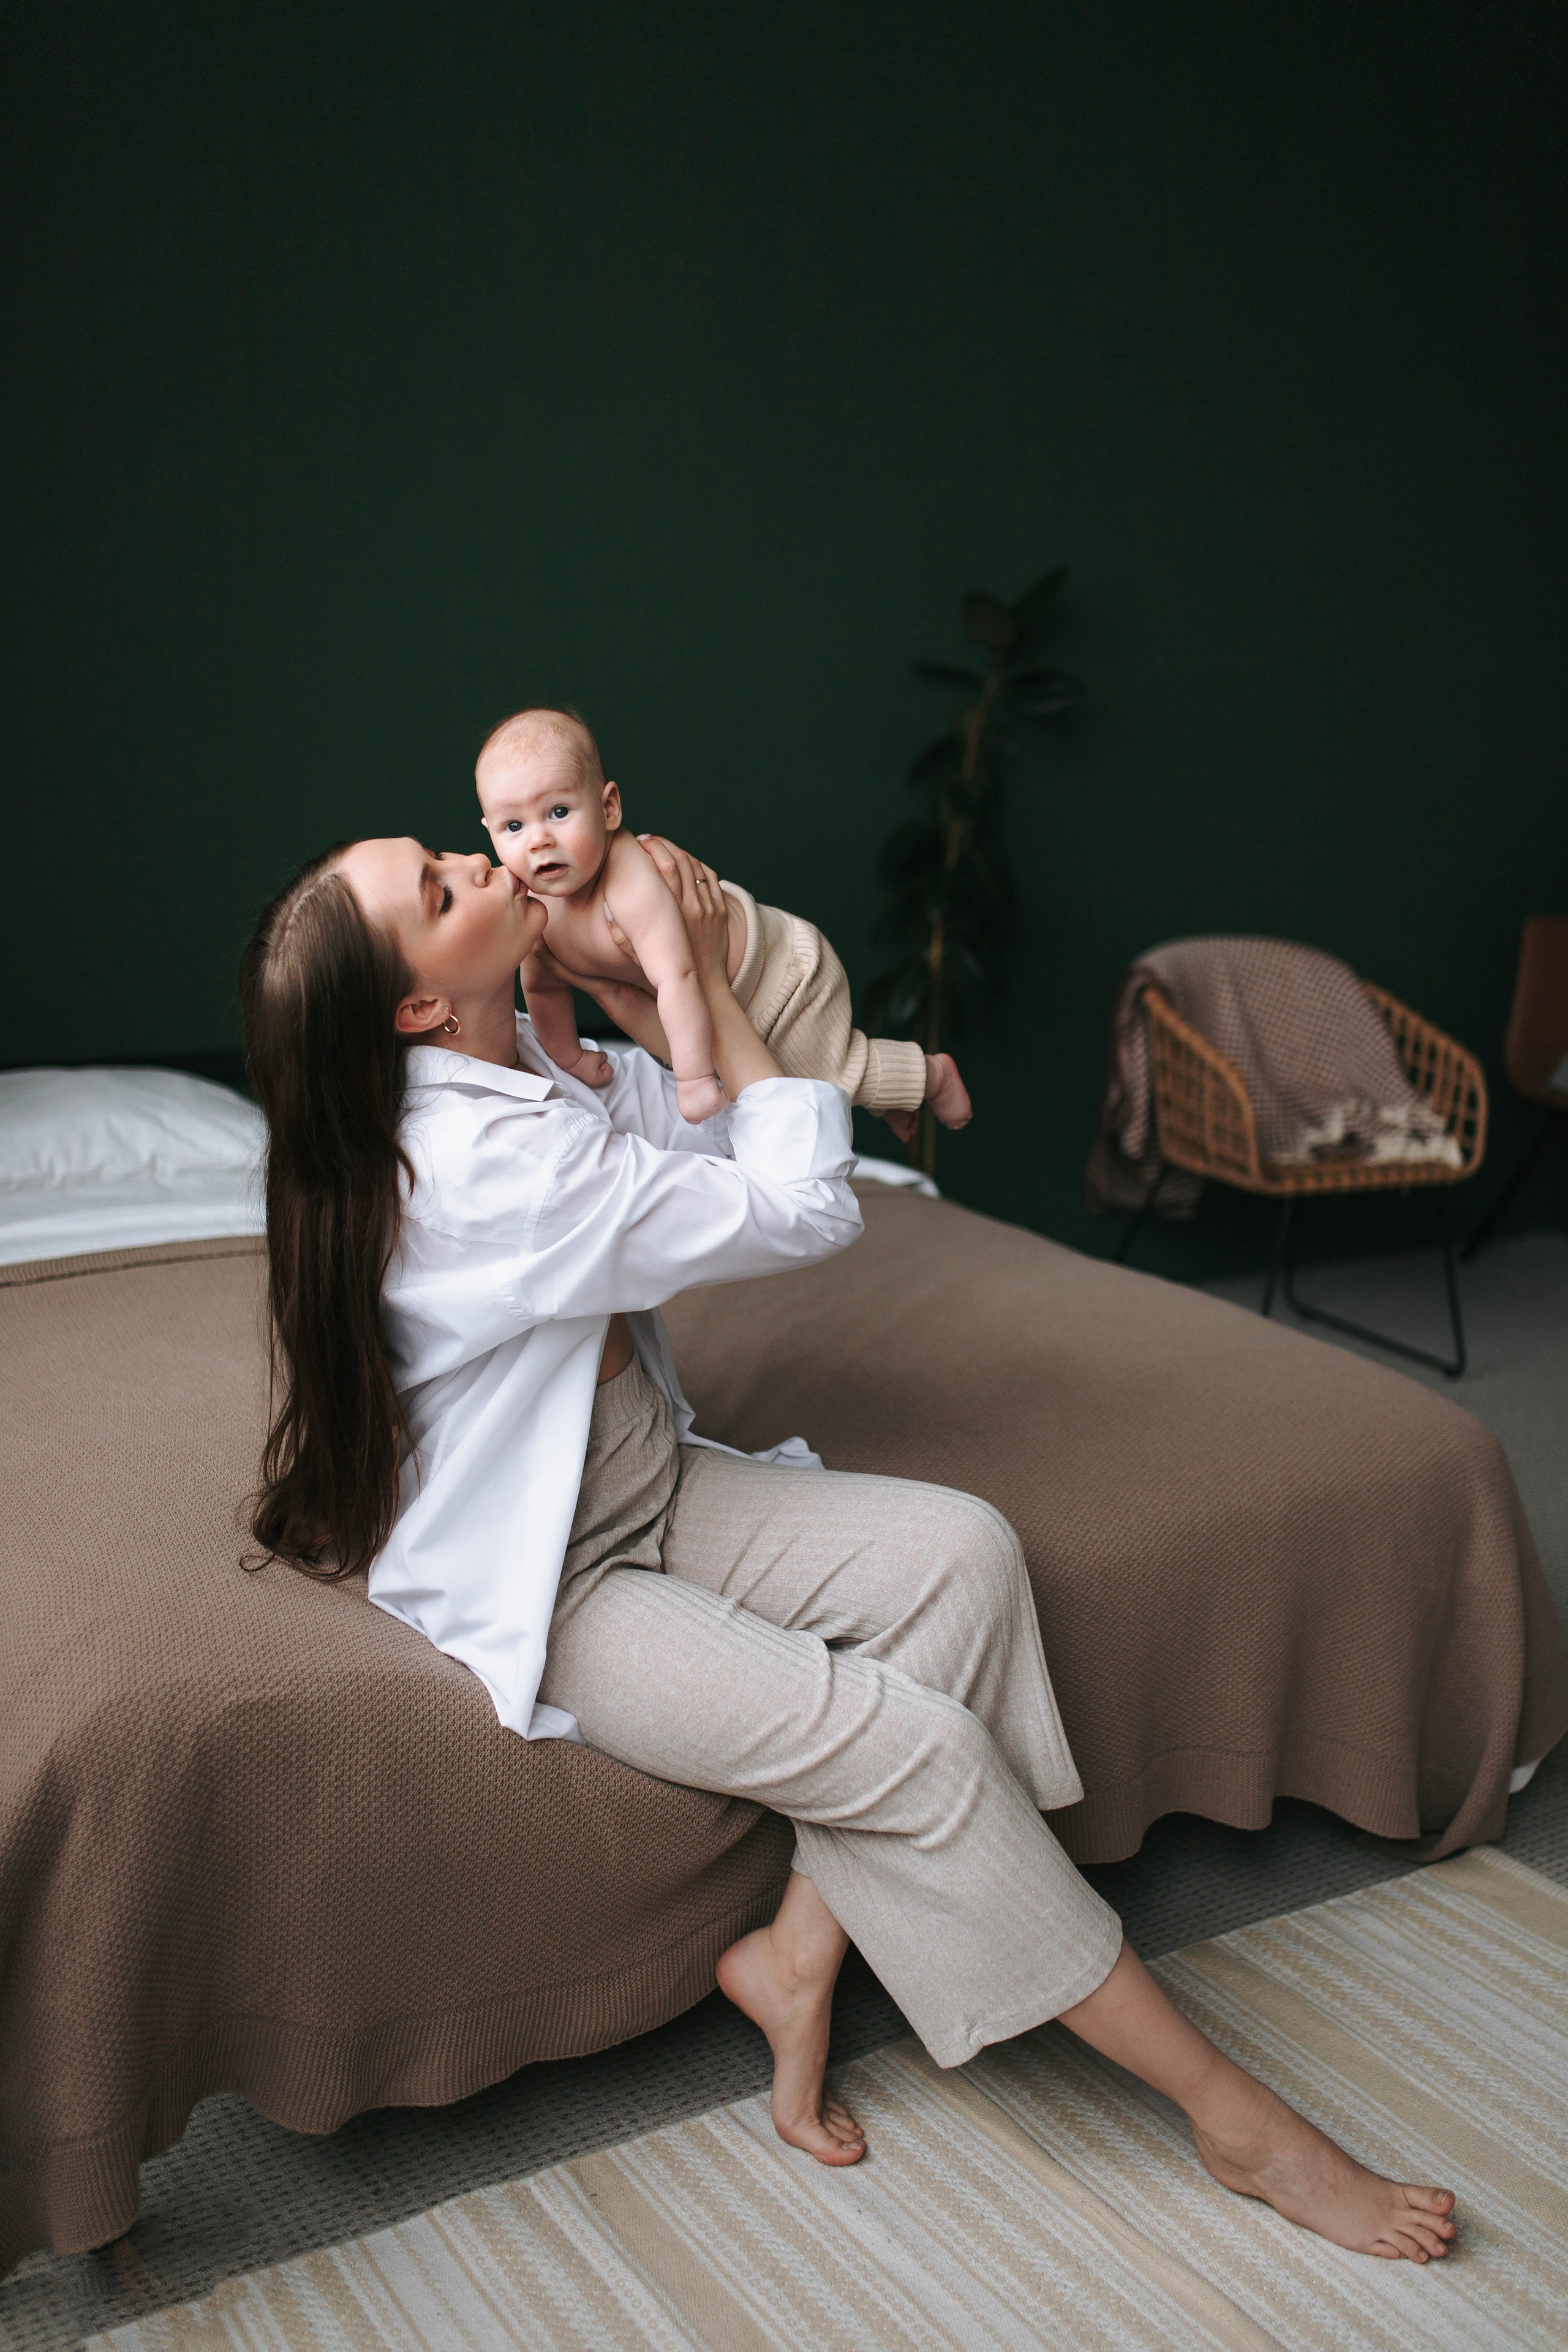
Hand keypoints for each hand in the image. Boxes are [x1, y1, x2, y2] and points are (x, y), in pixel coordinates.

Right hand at [630, 834, 730, 993]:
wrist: (704, 984)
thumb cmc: (668, 971)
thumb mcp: (641, 955)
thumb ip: (621, 935)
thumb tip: (607, 910)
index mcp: (673, 911)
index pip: (665, 865)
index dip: (653, 848)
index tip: (640, 842)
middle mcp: (693, 904)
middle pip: (680, 860)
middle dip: (663, 844)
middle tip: (648, 840)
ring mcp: (709, 907)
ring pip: (696, 866)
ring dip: (679, 851)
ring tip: (664, 848)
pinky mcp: (720, 911)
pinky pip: (711, 878)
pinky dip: (698, 865)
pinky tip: (686, 861)